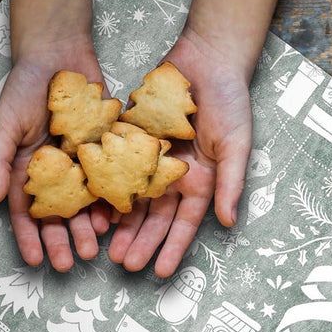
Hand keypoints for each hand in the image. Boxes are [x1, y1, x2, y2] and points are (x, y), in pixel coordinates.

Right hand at [0, 35, 110, 270]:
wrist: (59, 53)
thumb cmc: (25, 88)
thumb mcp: (4, 124)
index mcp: (26, 170)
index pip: (25, 213)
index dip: (29, 238)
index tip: (36, 261)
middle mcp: (54, 172)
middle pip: (58, 215)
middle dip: (64, 239)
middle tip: (72, 262)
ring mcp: (79, 163)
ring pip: (85, 204)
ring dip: (89, 226)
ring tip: (96, 246)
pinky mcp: (104, 150)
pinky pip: (109, 180)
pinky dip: (112, 199)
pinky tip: (117, 217)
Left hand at [108, 28, 253, 277]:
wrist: (207, 58)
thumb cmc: (230, 101)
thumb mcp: (236, 144)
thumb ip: (231, 183)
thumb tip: (228, 222)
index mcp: (201, 182)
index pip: (184, 224)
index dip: (172, 248)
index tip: (160, 272)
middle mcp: (174, 177)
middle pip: (154, 218)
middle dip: (140, 242)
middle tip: (123, 265)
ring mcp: (151, 161)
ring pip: (132, 200)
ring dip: (121, 225)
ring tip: (106, 247)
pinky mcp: (132, 142)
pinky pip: (117, 170)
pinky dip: (107, 190)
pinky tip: (95, 210)